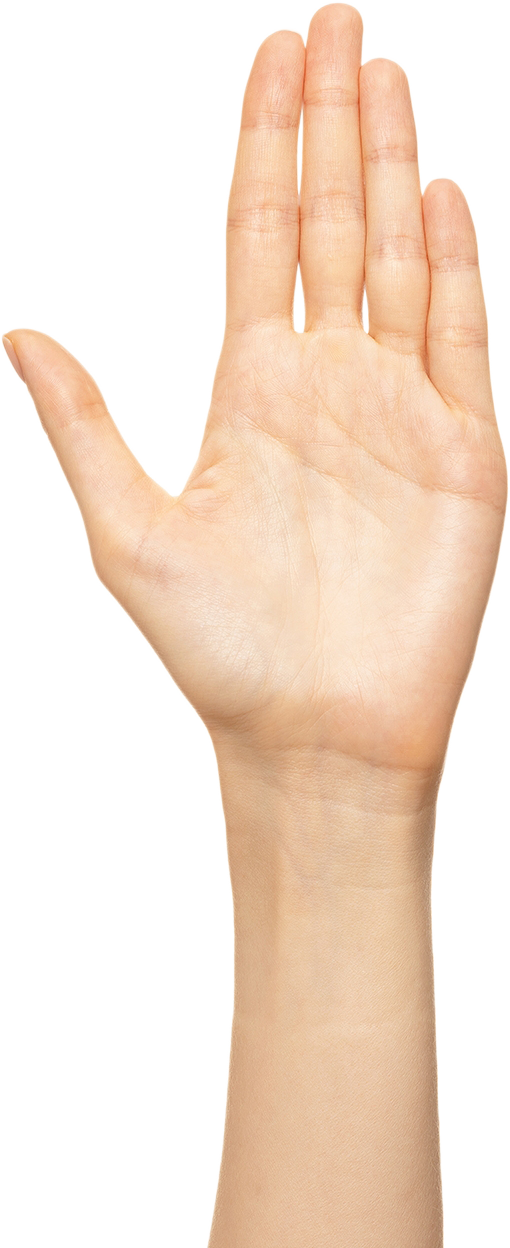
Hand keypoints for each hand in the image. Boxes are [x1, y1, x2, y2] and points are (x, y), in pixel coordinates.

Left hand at [4, 4, 505, 785]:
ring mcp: (398, 411)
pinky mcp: (462, 452)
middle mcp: (324, 385)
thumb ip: (84, 427)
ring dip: (392, 167)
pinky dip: (456, 264)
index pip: (257, 237)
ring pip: (398, 259)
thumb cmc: (223, 653)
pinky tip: (444, 194)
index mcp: (249, 392)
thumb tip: (19, 331)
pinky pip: (462, 337)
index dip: (263, 146)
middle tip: (335, 22)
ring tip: (385, 75)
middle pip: (331, 224)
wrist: (317, 734)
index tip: (271, 57)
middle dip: (332, 122)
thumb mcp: (130, 533)